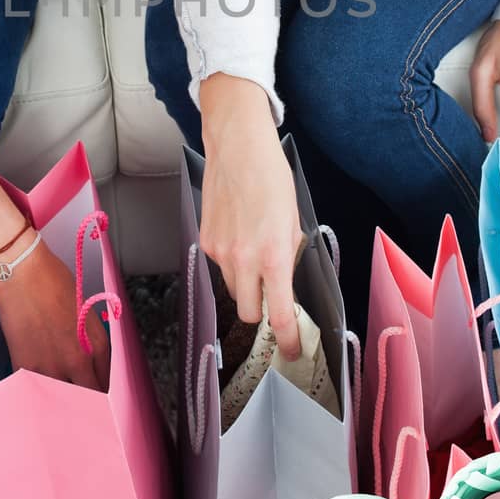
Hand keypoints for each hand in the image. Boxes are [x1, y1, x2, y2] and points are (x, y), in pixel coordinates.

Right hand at [0, 239, 111, 390]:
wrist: (23, 275)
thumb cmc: (54, 282)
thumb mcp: (85, 312)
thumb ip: (88, 340)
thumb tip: (85, 359)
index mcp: (98, 345)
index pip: (105, 384)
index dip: (100, 393)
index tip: (93, 395)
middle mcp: (80, 361)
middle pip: (88, 397)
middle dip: (85, 401)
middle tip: (77, 405)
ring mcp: (53, 368)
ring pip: (62, 400)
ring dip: (60, 399)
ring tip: (54, 400)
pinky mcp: (27, 368)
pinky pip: (35, 391)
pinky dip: (35, 391)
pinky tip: (33, 389)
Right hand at [198, 74, 303, 358]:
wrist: (238, 148)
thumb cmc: (272, 177)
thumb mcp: (294, 220)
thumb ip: (289, 255)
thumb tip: (285, 278)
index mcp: (274, 256)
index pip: (280, 315)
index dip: (288, 340)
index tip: (293, 351)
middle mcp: (244, 259)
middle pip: (248, 312)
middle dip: (260, 310)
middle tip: (271, 295)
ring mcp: (220, 251)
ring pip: (231, 288)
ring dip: (244, 282)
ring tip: (254, 249)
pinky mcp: (205, 240)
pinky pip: (219, 265)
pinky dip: (230, 260)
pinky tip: (238, 234)